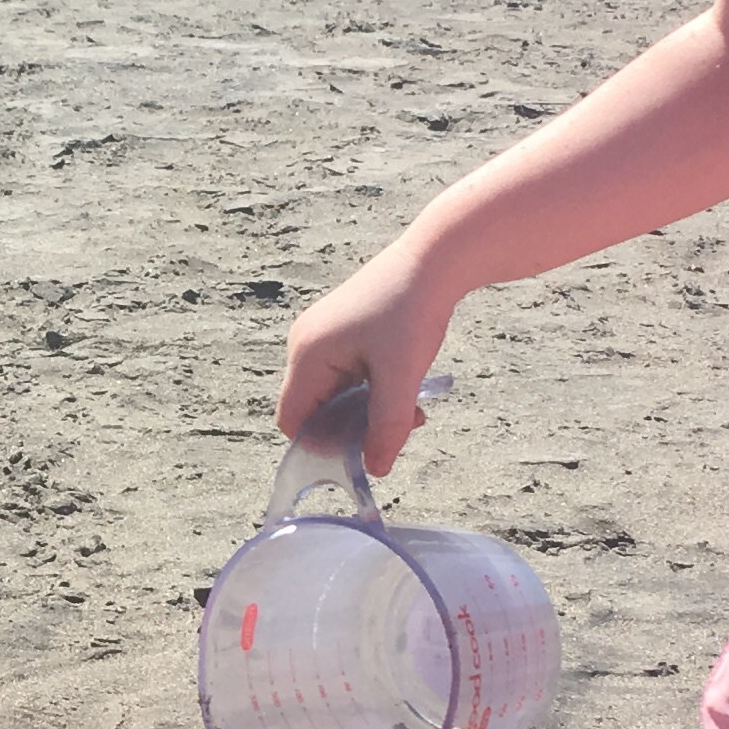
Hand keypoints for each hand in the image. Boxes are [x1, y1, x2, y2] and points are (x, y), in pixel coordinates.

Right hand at [277, 239, 457, 476]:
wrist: (434, 258)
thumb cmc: (412, 311)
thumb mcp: (401, 377)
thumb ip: (387, 427)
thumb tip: (375, 470)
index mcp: (309, 355)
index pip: (294, 421)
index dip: (323, 446)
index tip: (365, 451)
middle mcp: (306, 344)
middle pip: (315, 408)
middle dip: (354, 427)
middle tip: (400, 427)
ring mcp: (323, 334)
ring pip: (335, 393)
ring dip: (368, 408)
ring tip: (410, 407)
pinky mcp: (342, 328)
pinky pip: (346, 374)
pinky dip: (371, 388)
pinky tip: (403, 384)